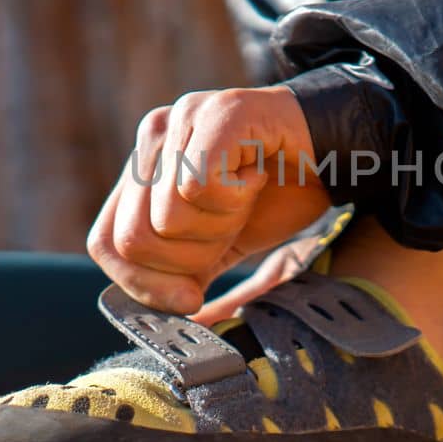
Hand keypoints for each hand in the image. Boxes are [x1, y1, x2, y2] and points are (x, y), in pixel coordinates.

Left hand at [87, 86, 330, 313]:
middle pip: (133, 238)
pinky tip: (256, 177)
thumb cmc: (280, 195)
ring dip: (219, 226)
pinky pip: (195, 186)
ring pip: (166, 218)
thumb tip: (167, 328)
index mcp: (143, 170)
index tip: (192, 298)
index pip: (105, 241)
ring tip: (246, 197)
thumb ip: (185, 275)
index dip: (143, 284)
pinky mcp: (216, 112)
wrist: (337, 151)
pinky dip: (234, 200)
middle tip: (231, 231)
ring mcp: (181, 118)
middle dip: (189, 259)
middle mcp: (152, 138)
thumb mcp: (221, 247)